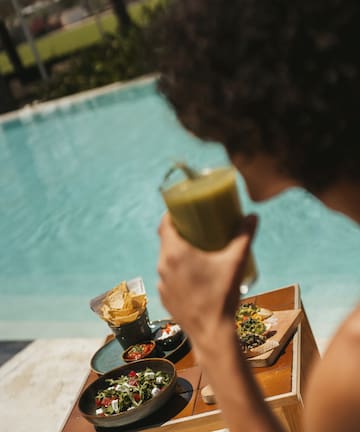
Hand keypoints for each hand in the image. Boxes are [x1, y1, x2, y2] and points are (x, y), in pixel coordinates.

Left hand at [157, 213, 257, 346]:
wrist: (212, 333)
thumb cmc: (222, 295)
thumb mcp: (235, 262)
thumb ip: (244, 236)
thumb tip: (252, 216)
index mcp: (175, 253)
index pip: (164, 225)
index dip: (171, 215)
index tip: (182, 211)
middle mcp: (163, 266)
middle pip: (165, 241)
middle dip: (178, 233)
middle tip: (195, 228)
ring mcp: (162, 284)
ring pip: (166, 260)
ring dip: (176, 253)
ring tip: (194, 251)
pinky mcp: (165, 297)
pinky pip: (168, 278)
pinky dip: (176, 272)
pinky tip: (191, 275)